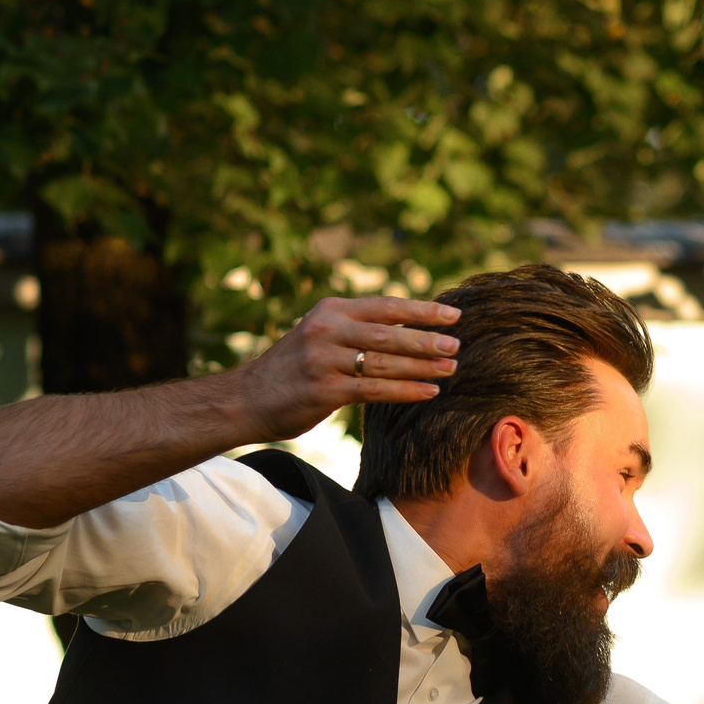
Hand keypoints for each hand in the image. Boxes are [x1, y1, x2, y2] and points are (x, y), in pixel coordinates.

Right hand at [231, 295, 461, 441]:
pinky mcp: (324, 391)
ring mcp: (324, 360)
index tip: (453, 315)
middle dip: (426, 340)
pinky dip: (405, 390)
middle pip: (388, 333)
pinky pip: (374, 390)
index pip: (385, 306)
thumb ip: (356, 328)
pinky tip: (428, 392)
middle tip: (457, 345)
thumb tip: (411, 327)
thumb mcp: (320, 334)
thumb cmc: (295, 367)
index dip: (422, 310)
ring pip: (384, 362)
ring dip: (422, 367)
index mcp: (330, 310)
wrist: (247, 397)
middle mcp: (326, 330)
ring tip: (451, 369)